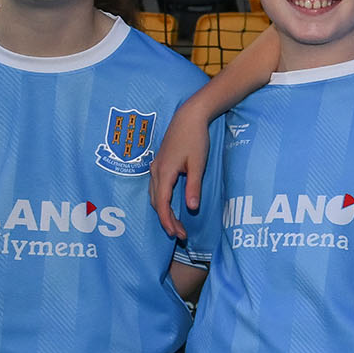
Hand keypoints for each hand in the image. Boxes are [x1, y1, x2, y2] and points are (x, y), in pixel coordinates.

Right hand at [152, 115, 210, 239]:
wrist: (188, 117)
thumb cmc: (195, 138)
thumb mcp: (198, 164)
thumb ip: (194, 186)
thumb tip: (191, 208)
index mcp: (164, 172)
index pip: (162, 203)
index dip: (167, 221)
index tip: (176, 234)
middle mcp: (156, 171)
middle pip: (157, 202)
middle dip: (167, 220)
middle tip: (180, 235)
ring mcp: (156, 167)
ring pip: (155, 196)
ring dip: (164, 212)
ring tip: (177, 226)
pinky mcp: (159, 164)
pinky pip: (156, 188)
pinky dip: (162, 201)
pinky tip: (170, 207)